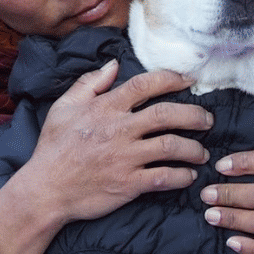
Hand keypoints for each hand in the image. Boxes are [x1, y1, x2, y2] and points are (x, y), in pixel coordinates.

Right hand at [0, 60, 211, 253]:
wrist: (46, 189)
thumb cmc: (54, 147)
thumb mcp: (65, 106)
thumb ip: (90, 83)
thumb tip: (113, 64)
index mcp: (106, 107)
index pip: (145, 84)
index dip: (171, 79)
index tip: (188, 80)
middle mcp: (120, 130)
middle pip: (168, 114)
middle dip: (195, 115)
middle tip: (207, 119)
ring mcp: (126, 158)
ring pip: (172, 147)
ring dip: (194, 149)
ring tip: (202, 152)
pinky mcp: (129, 184)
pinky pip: (165, 178)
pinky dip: (183, 176)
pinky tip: (189, 176)